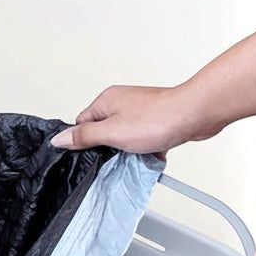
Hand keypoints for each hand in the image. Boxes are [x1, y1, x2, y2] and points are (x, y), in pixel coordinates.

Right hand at [51, 84, 221, 154]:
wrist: (195, 114)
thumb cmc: (158, 118)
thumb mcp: (111, 133)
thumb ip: (84, 137)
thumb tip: (60, 138)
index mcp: (106, 100)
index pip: (82, 125)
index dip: (86, 141)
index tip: (95, 151)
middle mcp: (121, 102)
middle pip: (103, 132)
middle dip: (111, 148)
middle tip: (119, 154)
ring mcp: (139, 110)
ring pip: (124, 138)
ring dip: (131, 150)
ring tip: (139, 152)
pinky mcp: (155, 119)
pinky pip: (143, 138)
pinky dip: (146, 148)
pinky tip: (153, 152)